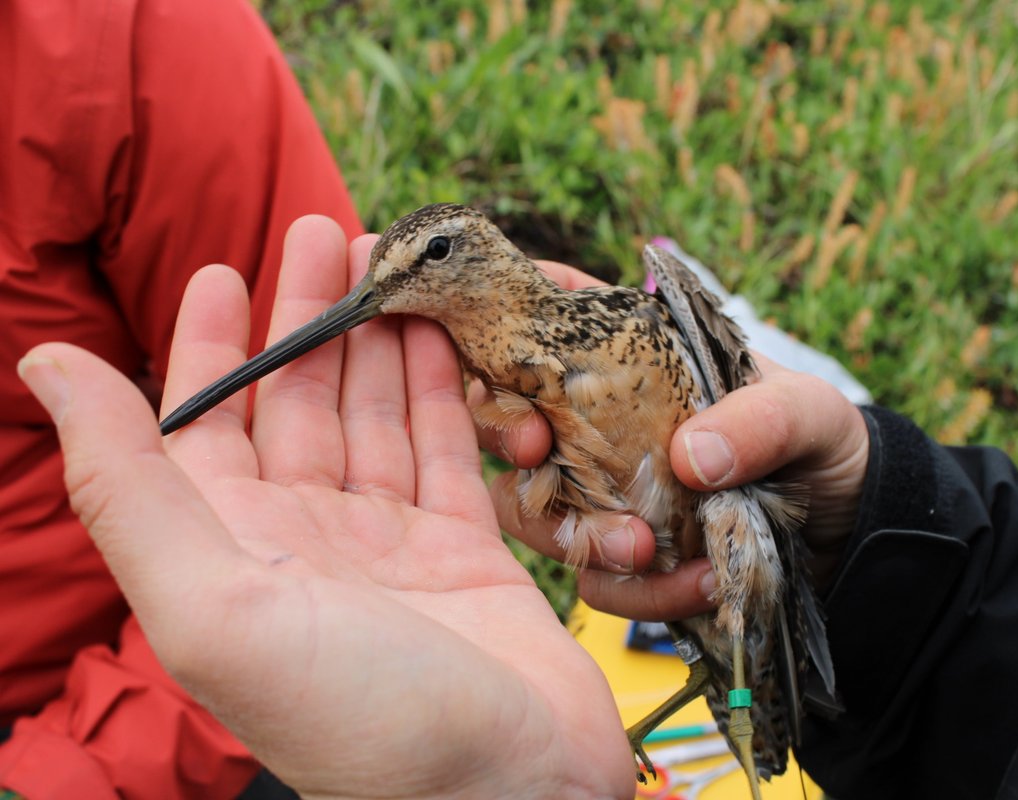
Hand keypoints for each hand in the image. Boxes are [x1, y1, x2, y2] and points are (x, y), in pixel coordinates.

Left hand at [18, 219, 631, 799]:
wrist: (512, 794)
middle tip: (327, 229)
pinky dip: (441, 395)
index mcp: (233, 554)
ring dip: (376, 342)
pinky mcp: (468, 554)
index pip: (203, 429)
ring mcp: (390, 549)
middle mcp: (306, 548)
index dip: (207, 348)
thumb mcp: (214, 603)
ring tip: (390, 265)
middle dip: (306, 319)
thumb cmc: (360, 716)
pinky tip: (441, 339)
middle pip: (297, 407)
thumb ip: (128, 486)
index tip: (222, 267)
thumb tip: (45, 367)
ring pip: (374, 420)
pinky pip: (445, 454)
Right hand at [482, 262, 869, 618]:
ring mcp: (606, 490)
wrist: (851, 527)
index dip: (506, 319)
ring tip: (646, 552)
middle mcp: (604, 420)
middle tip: (537, 451)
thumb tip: (689, 458)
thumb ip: (761, 419)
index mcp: (636, 355)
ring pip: (533, 507)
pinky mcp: (624, 556)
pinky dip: (638, 589)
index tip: (506, 349)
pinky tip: (696, 585)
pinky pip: (595, 577)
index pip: (549, 311)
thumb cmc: (823, 442)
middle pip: (510, 413)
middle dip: (509, 433)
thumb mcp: (809, 413)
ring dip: (574, 532)